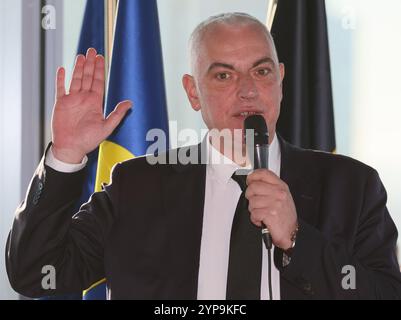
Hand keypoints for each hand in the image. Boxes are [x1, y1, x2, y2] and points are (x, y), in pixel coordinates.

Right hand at [51, 48, 131, 162]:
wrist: (71, 148)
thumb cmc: (89, 140)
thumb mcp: (106, 127)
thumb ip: (117, 114)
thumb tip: (130, 103)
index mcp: (95, 102)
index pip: (99, 82)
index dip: (100, 70)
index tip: (101, 58)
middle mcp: (84, 98)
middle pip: (88, 77)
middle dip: (90, 64)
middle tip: (92, 50)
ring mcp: (72, 100)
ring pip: (76, 79)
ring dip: (78, 68)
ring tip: (81, 56)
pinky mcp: (61, 103)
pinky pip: (60, 88)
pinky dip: (61, 78)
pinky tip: (62, 69)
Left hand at [245, 169, 297, 249]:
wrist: (291, 232)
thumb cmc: (285, 215)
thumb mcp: (281, 197)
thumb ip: (270, 187)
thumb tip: (254, 181)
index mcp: (281, 187)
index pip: (264, 174)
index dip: (253, 176)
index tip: (249, 180)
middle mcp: (278, 193)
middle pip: (253, 187)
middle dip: (250, 196)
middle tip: (255, 202)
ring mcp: (274, 203)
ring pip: (251, 201)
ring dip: (253, 210)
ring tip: (262, 213)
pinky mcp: (270, 214)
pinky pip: (253, 213)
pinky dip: (255, 219)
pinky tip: (262, 220)